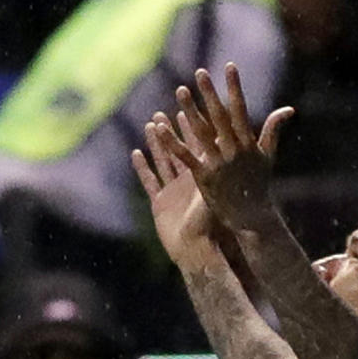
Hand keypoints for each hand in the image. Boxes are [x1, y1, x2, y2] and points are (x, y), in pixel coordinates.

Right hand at [133, 117, 221, 268]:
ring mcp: (172, 192)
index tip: (185, 108)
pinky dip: (143, 168)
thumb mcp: (211, 190)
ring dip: (156, 144)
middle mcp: (187, 182)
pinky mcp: (160, 203)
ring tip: (149, 125)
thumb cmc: (209, 223)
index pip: (195, 146)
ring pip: (163, 162)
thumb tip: (221, 141)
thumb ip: (212, 167)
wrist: (195, 250)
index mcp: (201, 177)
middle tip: (162, 112)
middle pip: (177, 151)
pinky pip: (150, 181)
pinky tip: (136, 153)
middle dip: (170, 131)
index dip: (189, 127)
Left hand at [152, 62, 293, 235]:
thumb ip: (273, 131)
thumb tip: (288, 110)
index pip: (240, 110)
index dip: (234, 88)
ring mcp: (218, 164)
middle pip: (219, 117)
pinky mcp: (204, 177)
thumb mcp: (267, 157)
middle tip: (200, 72)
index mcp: (248, 143)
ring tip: (180, 90)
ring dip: (190, 111)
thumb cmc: (259, 186)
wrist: (252, 218)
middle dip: (210, 94)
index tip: (230, 66)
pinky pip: (185, 156)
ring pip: (201, 132)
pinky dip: (172, 142)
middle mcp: (233, 151)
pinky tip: (159, 128)